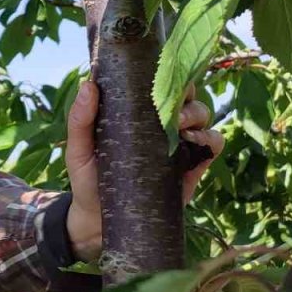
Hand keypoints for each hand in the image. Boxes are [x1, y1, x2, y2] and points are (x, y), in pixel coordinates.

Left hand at [61, 81, 223, 262]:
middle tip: (169, 105)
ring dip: (196, 113)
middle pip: (185, 94)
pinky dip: (211, 138)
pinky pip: (213, 145)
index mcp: (136, 112)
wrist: (99, 220)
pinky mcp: (191, 167)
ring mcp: (178, 144)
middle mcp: (160, 123)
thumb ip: (80, 119)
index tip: (159, 72)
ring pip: (202, 115)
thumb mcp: (78, 148)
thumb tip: (88, 85)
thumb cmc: (87, 178)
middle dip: (184, 92)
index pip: (157, 83)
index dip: (165, 71)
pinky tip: (194, 141)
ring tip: (179, 125)